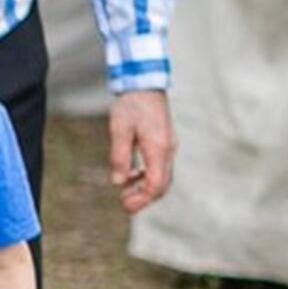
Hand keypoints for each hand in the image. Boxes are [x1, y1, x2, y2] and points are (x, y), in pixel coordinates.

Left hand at [110, 89, 174, 216]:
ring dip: (145, 190)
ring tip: (125, 193)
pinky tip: (132, 177)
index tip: (124, 204)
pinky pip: (160, 169)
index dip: (141, 199)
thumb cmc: (132, 104)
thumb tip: (118, 182)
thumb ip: (120, 156)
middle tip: (124, 204)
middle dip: (144, 199)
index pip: (155, 184)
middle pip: (162, 185)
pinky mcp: (165, 144)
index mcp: (158, 148)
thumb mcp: (120, 129)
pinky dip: (147, 178)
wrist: (146, 84)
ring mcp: (168, 148)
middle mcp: (168, 151)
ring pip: (163, 179)